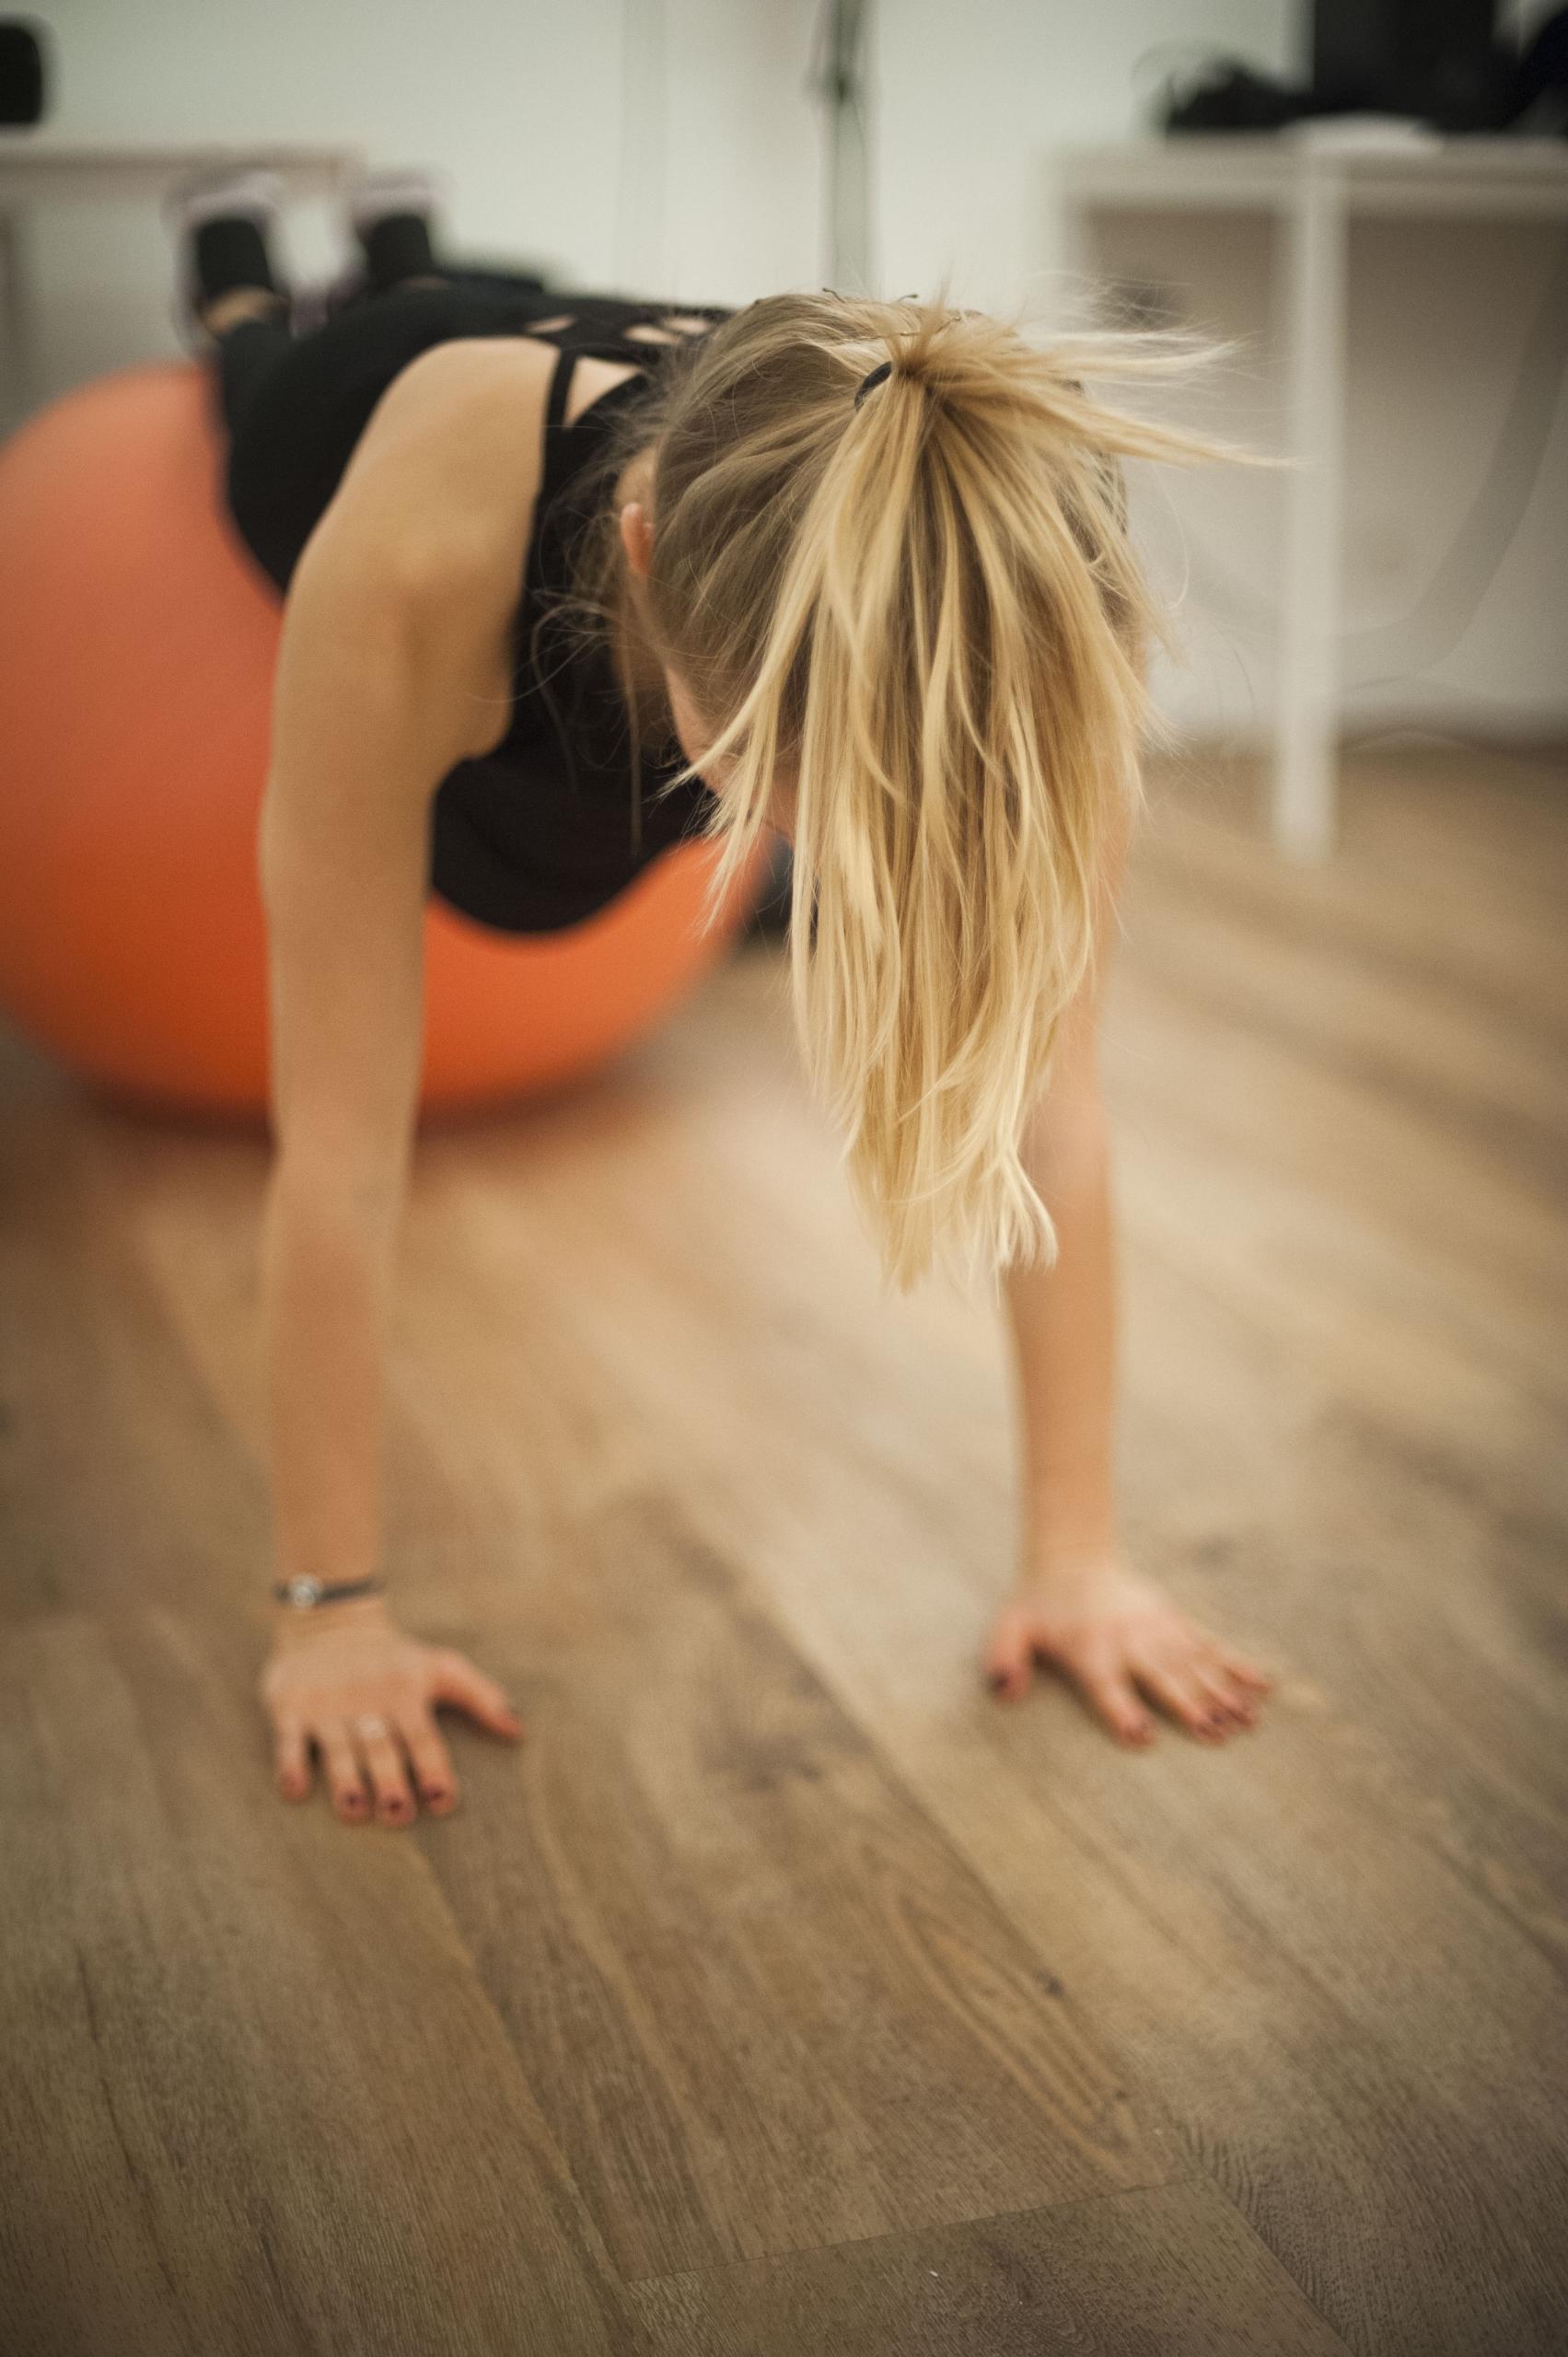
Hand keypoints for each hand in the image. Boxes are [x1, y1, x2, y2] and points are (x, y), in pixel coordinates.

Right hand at [260, 1596, 524, 1824]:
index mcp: (406, 1693)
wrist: (330, 1623)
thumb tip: (519, 1732)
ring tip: (353, 1808)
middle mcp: (367, 1701)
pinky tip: (295, 1789)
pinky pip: (289, 1739)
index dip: (434, 1768)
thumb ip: (482, 1697)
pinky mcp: (291, 1706)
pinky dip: (290, 1763)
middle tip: (398, 1813)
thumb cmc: (395, 1659)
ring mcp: (327, 1706)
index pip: (423, 1737)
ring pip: (338, 1747)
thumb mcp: (442, 1667)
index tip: (444, 1801)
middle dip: (390, 1779)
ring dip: (346, 1779)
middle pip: (381, 1746)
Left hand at [983, 1556, 1272, 1745]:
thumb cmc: (1038, 1608)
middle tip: (1215, 1734)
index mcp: (1089, 1647)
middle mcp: (1129, 1638)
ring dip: (1221, 1692)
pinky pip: (1209, 1644)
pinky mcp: (1174, 1620)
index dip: (1121, 1709)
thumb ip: (1002, 1658)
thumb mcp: (1009, 1627)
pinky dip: (1236, 1664)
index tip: (1142, 1735)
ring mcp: (1157, 1628)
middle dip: (1188, 1704)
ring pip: (1193, 1663)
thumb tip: (1004, 1692)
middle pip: (1161, 1675)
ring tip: (1246, 1722)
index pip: (1105, 1682)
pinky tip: (1262, 1686)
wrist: (1072, 1560)